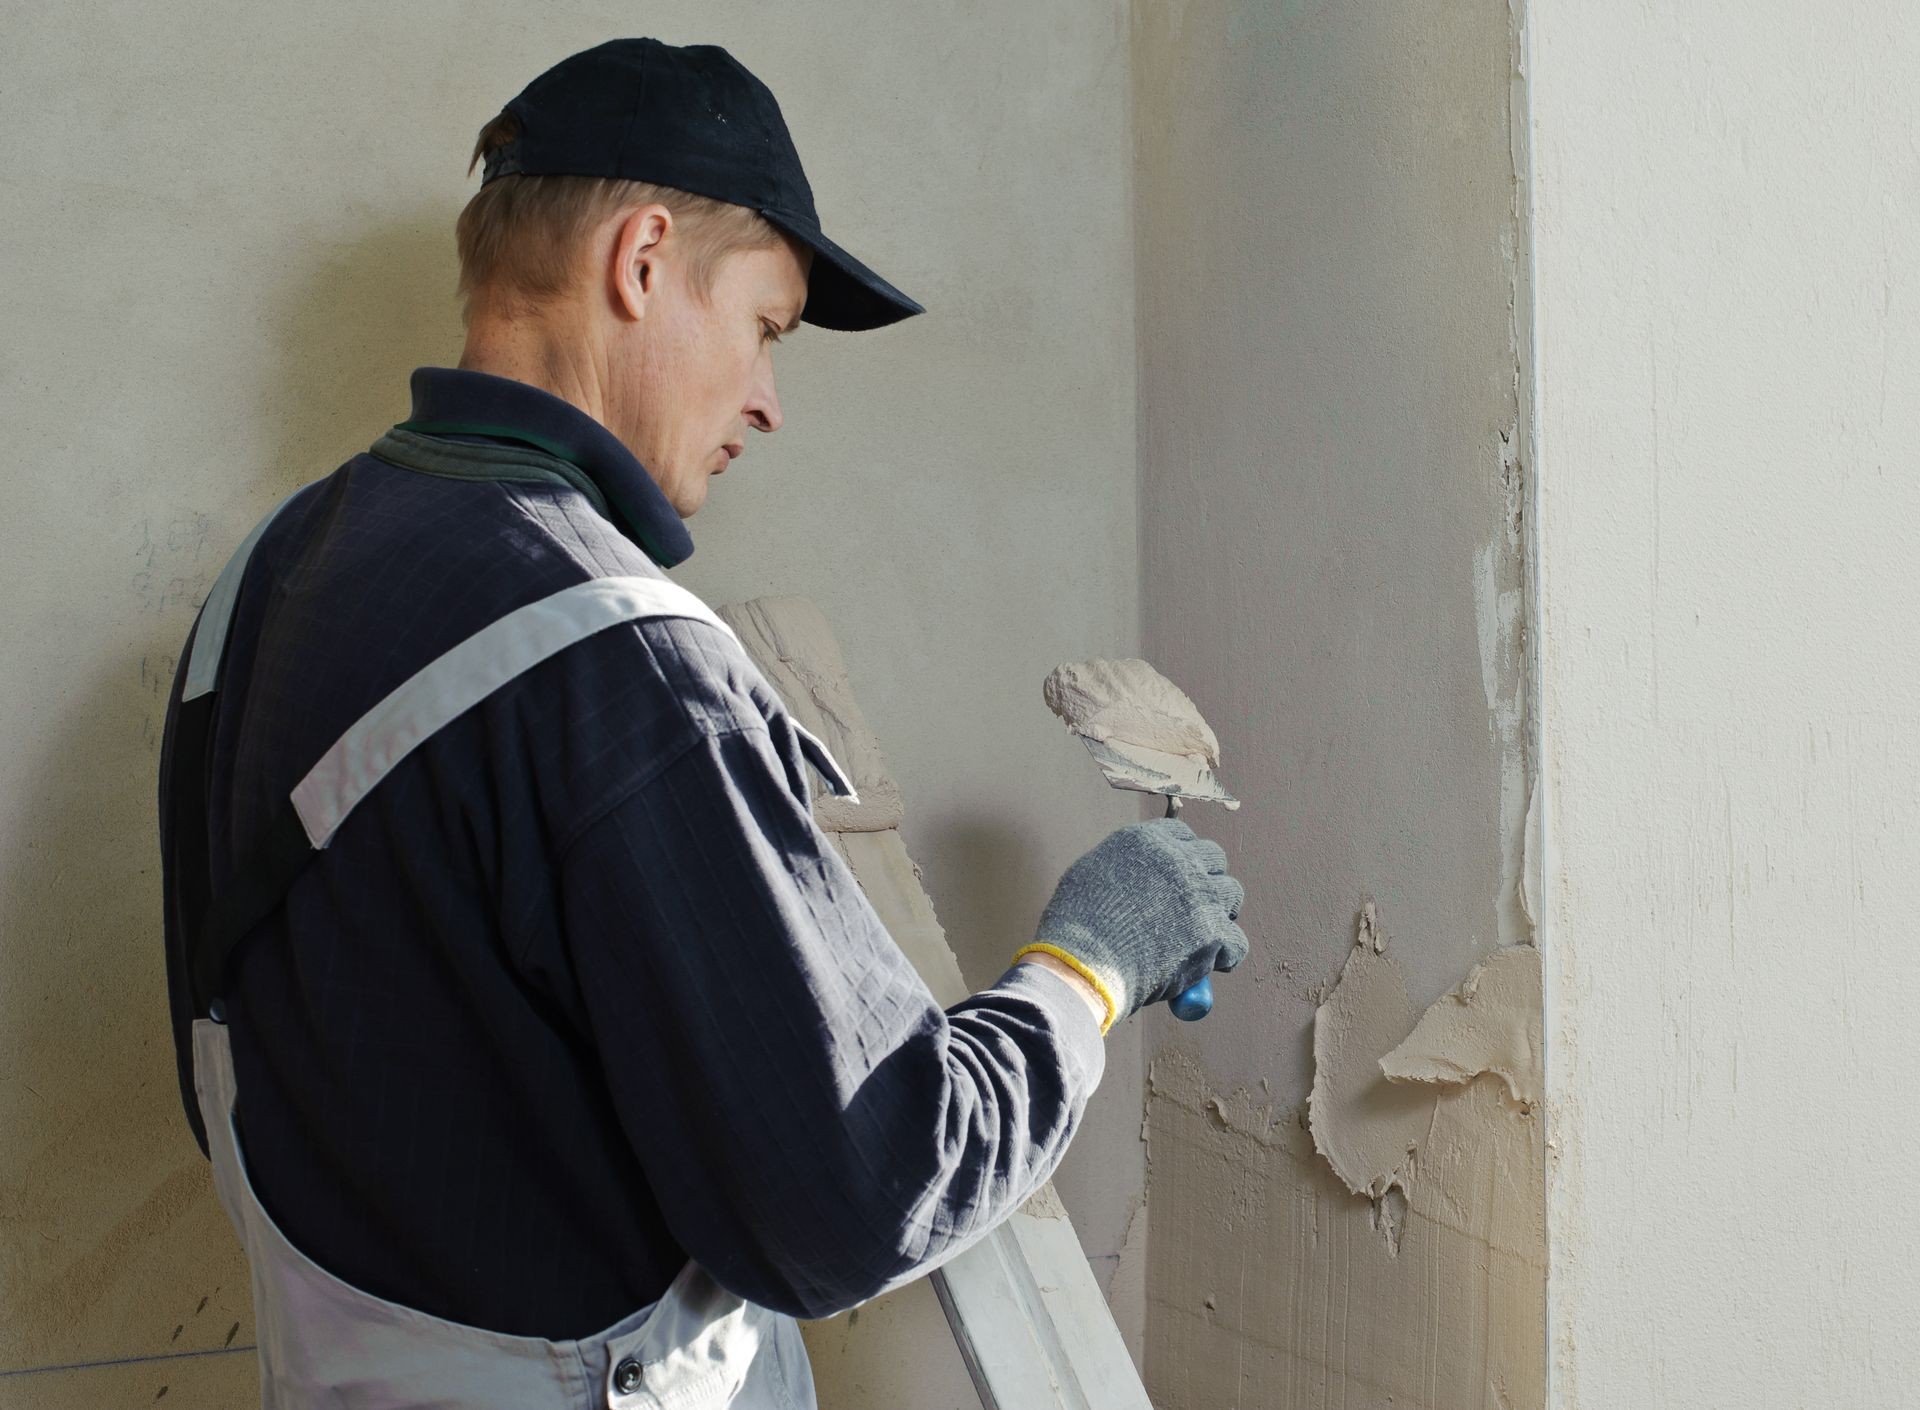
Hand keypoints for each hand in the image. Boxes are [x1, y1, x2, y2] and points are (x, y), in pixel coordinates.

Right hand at [1015, 818, 1247, 1032]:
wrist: (1086, 963)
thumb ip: (1123, 866)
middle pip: (1214, 858)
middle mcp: (1179, 860)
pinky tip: (1212, 963)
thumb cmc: (1077, 925)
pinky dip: (1226, 955)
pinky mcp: (1213, 934)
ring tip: (1206, 932)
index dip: (1184, 856)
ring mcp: (1200, 896)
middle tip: (1197, 904)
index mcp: (1147, 841)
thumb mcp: (1090, 872)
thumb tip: (1138, 878)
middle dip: (1207, 879)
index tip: (1180, 876)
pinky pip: (1237, 941)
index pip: (1183, 834)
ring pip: (1232, 894)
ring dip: (1221, 912)